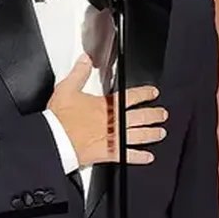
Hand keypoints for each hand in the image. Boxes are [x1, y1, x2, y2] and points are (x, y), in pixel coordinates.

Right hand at [47, 55, 167, 166]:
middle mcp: (114, 122)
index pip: (131, 96)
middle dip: (154, 115)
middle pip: (141, 117)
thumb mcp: (67, 89)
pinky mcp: (109, 153)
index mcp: (106, 105)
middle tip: (162, 114)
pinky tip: (148, 157)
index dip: (144, 94)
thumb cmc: (61, 118)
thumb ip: (79, 73)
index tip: (153, 93)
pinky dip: (140, 157)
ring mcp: (114, 138)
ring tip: (161, 133)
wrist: (56, 139)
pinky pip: (129, 156)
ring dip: (152, 133)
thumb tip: (85, 60)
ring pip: (139, 135)